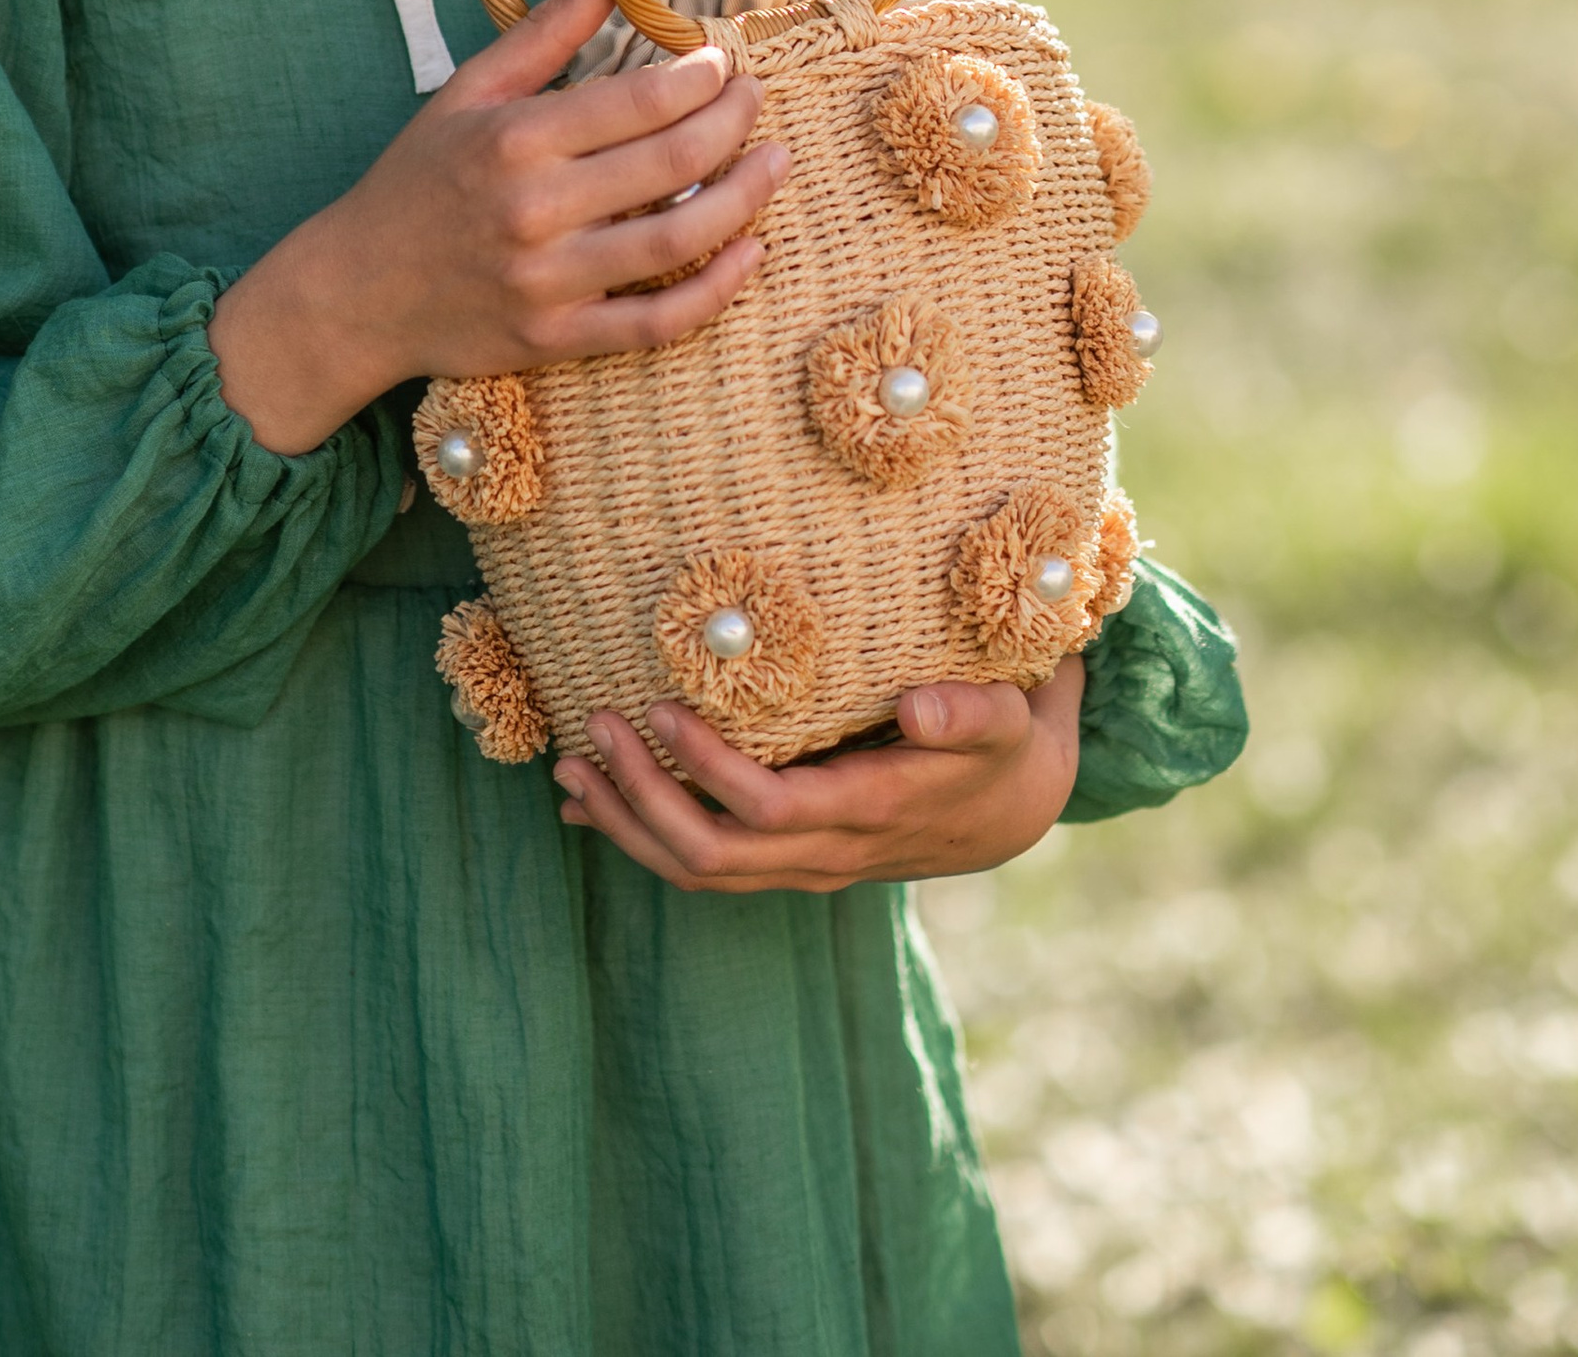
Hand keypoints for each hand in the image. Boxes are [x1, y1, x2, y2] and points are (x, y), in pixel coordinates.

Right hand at [210, 0, 787, 450]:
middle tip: (756, 100)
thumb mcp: (467, 94)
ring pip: (676, 242)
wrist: (356, 292)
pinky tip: (751, 253)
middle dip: (731, 124)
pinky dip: (716, 291)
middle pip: (669, 165)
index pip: (635, 102)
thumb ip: (546, 35)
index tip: (724, 61)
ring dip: (744, 199)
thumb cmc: (416, 182)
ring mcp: (550, 282)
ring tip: (776, 162)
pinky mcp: (559, 340)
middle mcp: (535, 211)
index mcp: (514, 141)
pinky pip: (657, 323)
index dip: (697, 79)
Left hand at [553, 662, 1084, 893]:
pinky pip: (704, 866)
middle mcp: (826, 855)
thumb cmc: (1002, 747)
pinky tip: (590, 808)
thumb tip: (921, 708)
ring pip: (696, 871)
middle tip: (590, 731)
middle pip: (711, 852)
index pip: (767, 808)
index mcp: (869, 812)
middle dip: (641, 798)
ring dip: (626, 825)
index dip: (706, 768)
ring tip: (567, 771)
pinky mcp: (787, 861)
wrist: (1010, 810)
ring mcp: (802, 867)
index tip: (660, 707)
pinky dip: (642, 838)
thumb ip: (968, 713)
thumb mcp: (1007, 720)